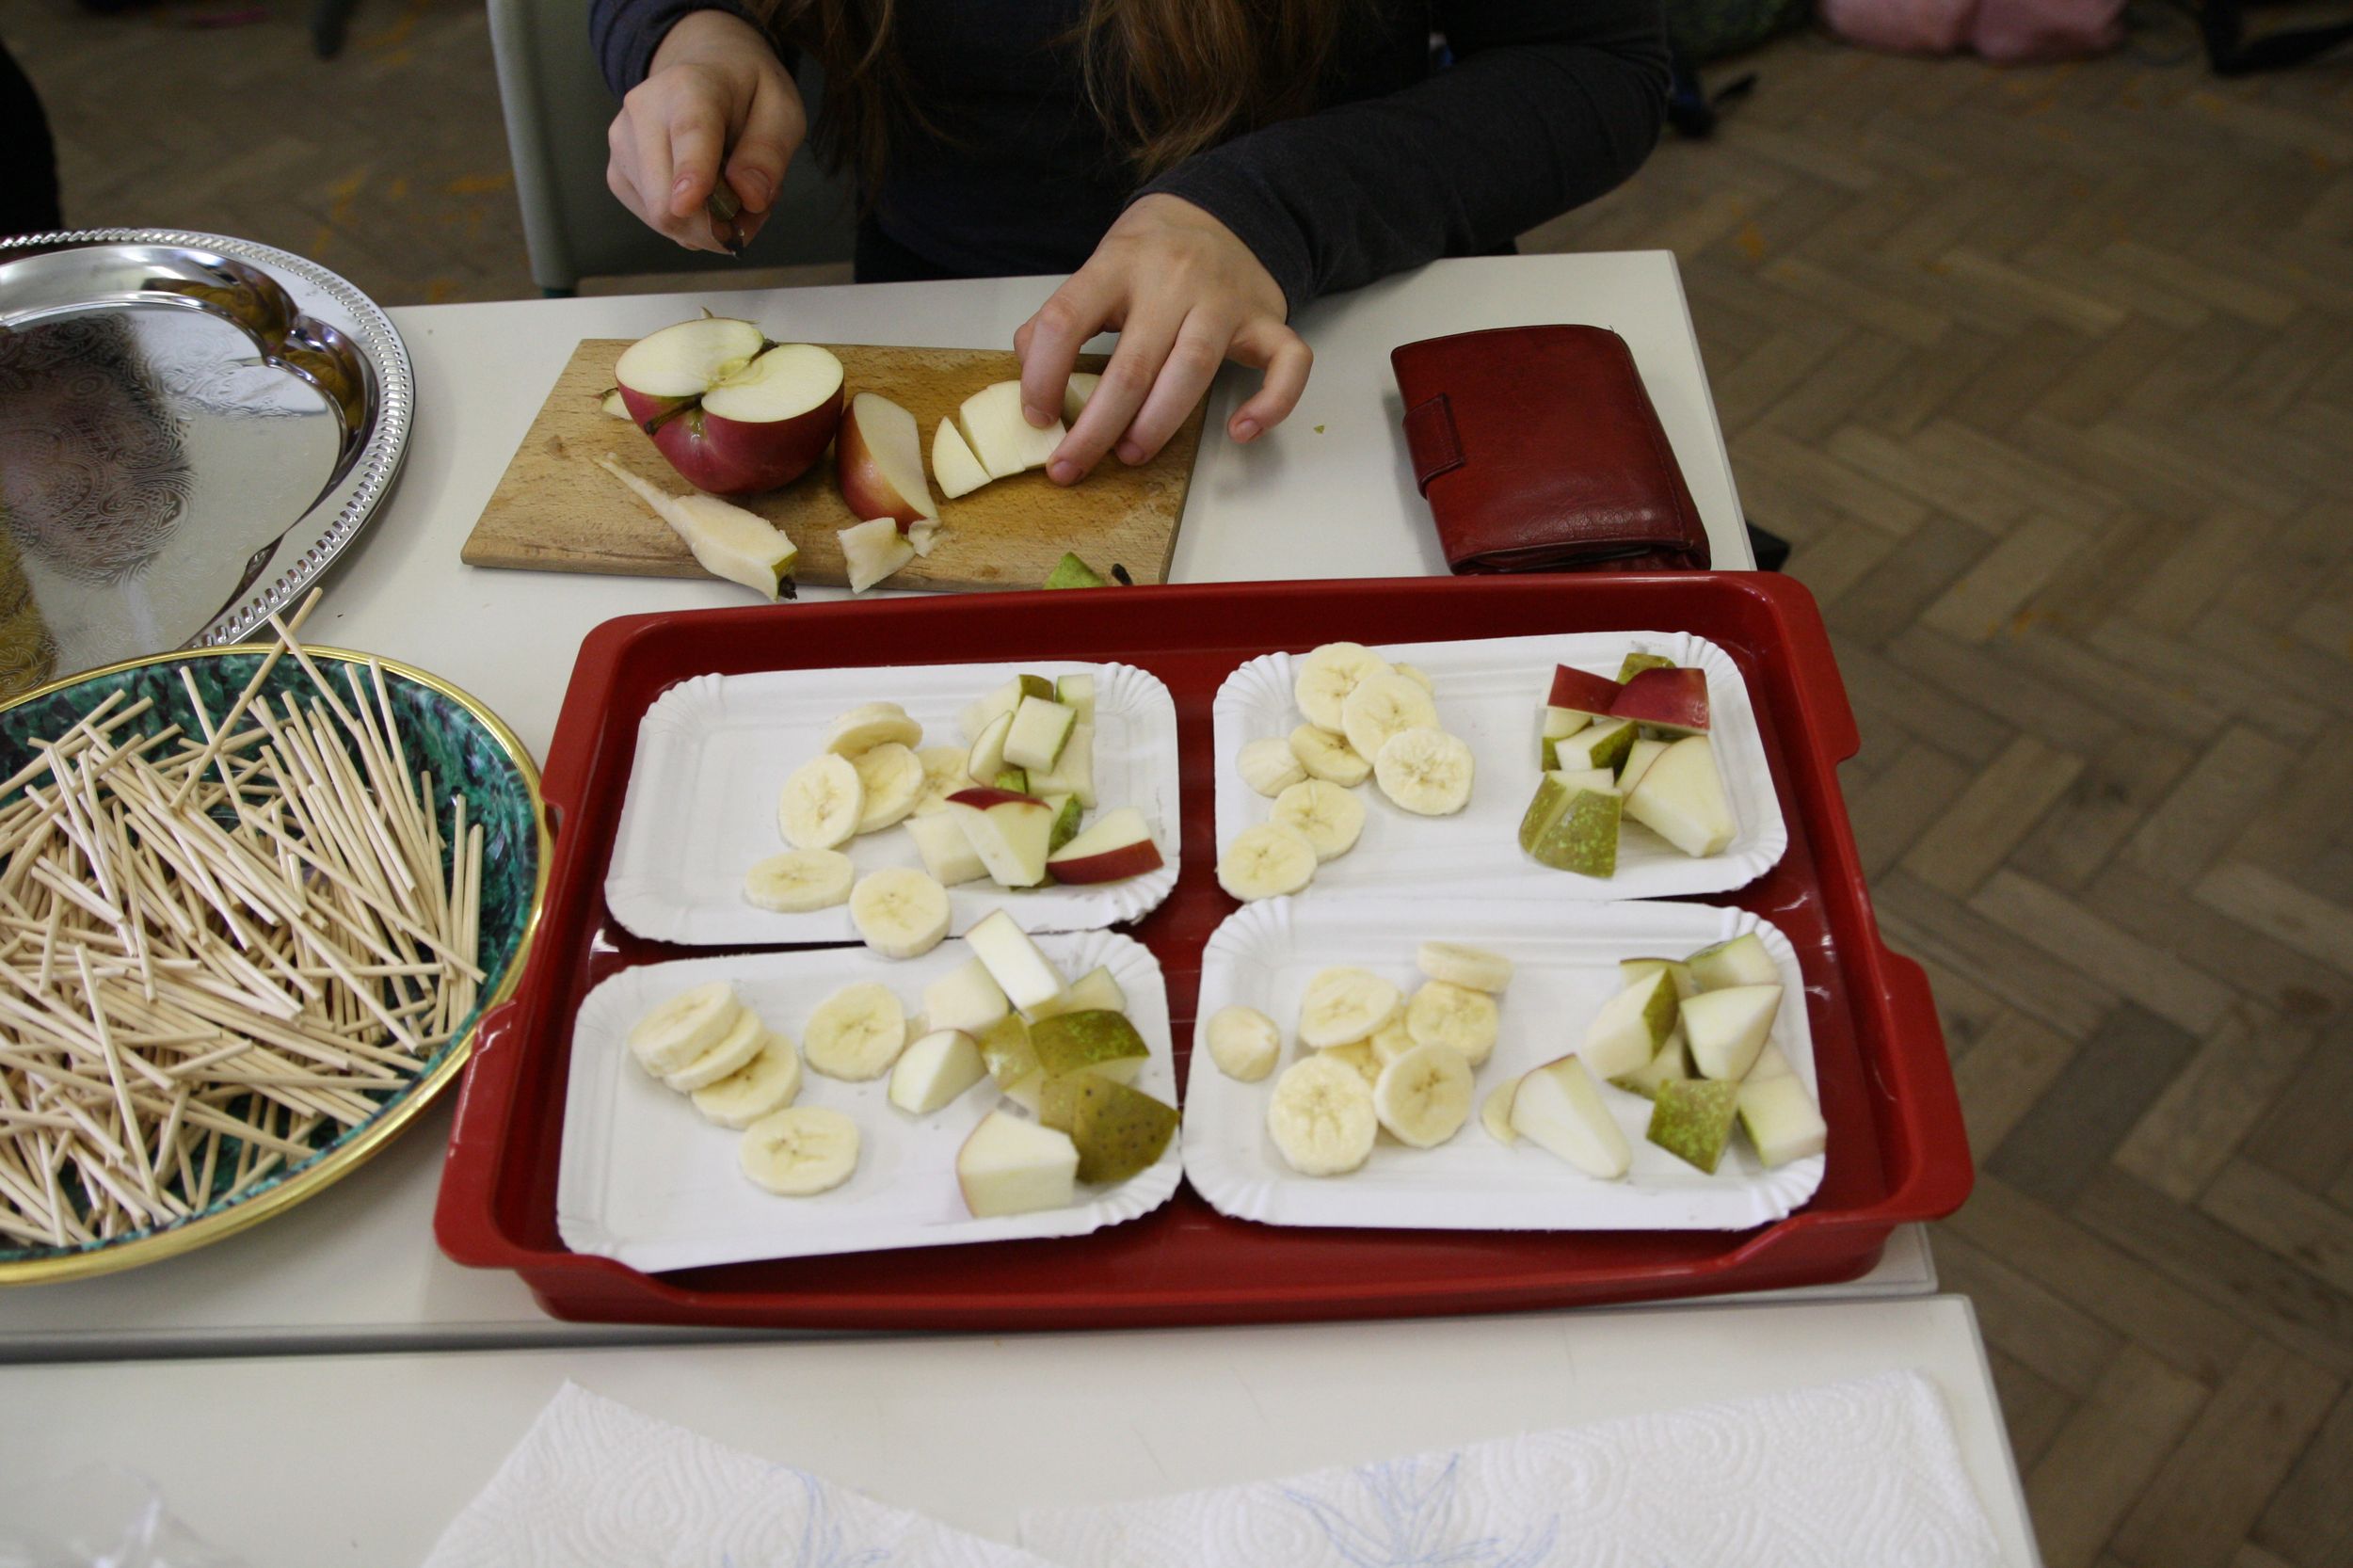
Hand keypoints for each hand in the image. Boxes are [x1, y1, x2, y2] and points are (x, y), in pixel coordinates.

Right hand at [606, 11, 805, 253]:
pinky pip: (657, 222)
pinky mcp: (617, 174)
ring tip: (731, 190)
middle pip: (667, 199)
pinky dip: (689, 223)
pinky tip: (706, 195)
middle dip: (718, 223)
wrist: (703, 68)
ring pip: (662, 218)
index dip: (690, 173)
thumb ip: (769, 152)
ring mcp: (622, 146)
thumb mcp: (781, 109)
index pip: (688, 134)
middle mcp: (641, 113)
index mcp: (688, 87)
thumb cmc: (746, 91)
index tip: (688, 203)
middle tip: (754, 205)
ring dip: (707, 224)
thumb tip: (750, 199)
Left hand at [1015, 194, 1311, 483]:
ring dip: (1158, 424)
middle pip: (1132, 364)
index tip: (1036, 418)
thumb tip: (1031, 376)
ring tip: (1130, 455)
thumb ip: (1062, 316)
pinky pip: (1286, 364)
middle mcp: (1173, 279)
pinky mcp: (1268, 319)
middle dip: (1096, 428)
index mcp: (1118, 264)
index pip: (1066, 320)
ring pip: (1194, 370)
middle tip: (1072, 466)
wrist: (1225, 212)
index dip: (1042, 376)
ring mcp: (1225, 299)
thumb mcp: (1099, 268)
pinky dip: (1271, 404)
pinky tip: (1240, 432)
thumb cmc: (1153, 255)